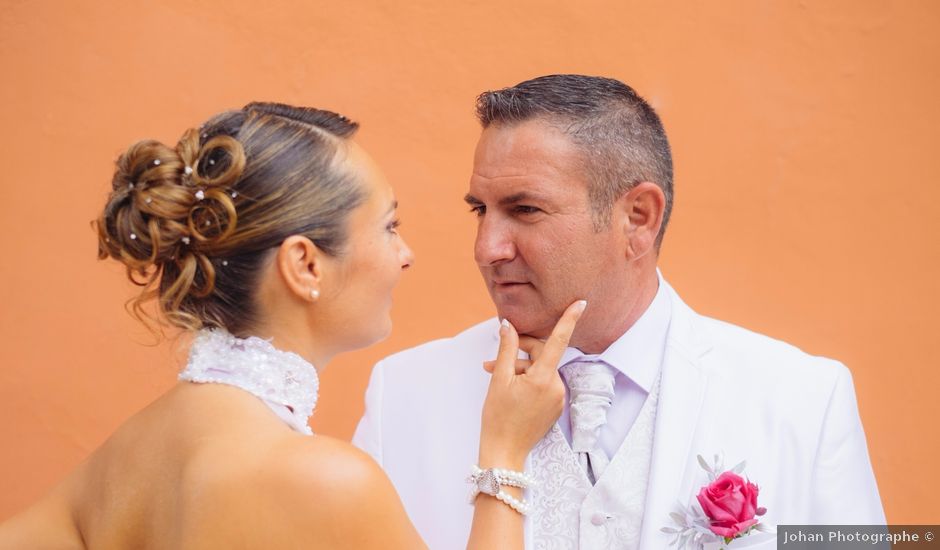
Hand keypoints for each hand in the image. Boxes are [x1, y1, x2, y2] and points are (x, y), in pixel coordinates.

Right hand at [478, 300, 586, 468]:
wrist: (504, 453)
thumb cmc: (498, 418)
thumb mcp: (498, 380)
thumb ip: (506, 350)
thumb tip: (507, 326)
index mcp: (543, 378)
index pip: (558, 341)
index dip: (569, 319)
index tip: (581, 303)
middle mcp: (556, 387)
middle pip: (541, 356)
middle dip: (518, 354)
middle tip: (490, 364)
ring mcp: (557, 398)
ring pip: (540, 370)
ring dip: (519, 369)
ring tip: (496, 379)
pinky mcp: (555, 407)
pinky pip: (542, 384)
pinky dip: (527, 381)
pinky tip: (510, 390)